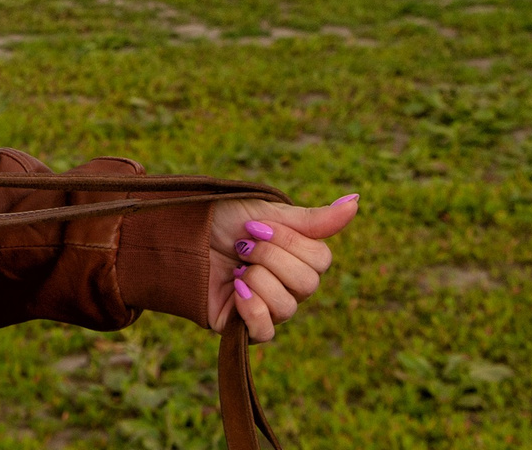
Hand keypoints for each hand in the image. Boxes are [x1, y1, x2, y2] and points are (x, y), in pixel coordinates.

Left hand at [205, 193, 359, 342]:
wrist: (174, 233)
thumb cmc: (219, 218)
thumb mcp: (266, 211)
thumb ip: (312, 218)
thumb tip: (357, 201)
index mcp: (297, 258)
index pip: (321, 260)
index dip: (289, 241)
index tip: (254, 223)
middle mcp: (288, 287)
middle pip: (308, 283)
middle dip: (270, 256)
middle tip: (241, 244)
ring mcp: (267, 308)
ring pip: (288, 306)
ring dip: (257, 278)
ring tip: (235, 267)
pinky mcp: (243, 327)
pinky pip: (266, 331)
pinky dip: (252, 308)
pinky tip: (236, 289)